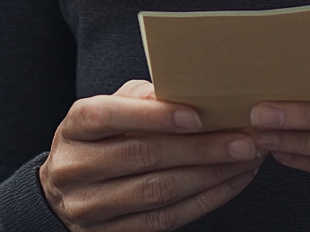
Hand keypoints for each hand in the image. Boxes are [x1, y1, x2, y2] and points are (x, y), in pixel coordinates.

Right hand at [39, 79, 262, 229]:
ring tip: (243, 161)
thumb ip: (142, 97)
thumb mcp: (112, 105)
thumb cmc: (102, 134)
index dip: (153, 115)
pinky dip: (202, 202)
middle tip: (241, 140)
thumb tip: (186, 91)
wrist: (66, 186)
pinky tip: (228, 184)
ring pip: (157, 193)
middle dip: (199, 148)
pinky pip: (162, 221)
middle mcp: (74, 168)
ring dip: (208, 177)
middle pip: (142, 157)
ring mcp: (87, 207)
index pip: (109, 116)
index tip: (198, 115)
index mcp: (74, 126)